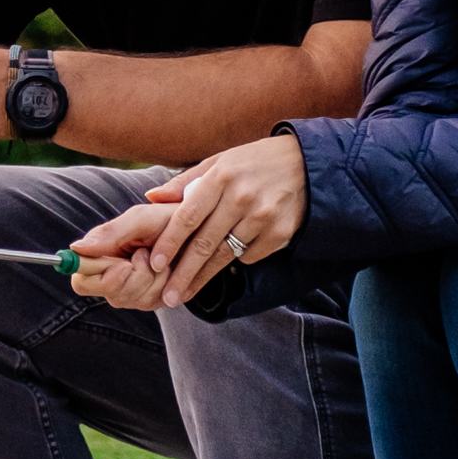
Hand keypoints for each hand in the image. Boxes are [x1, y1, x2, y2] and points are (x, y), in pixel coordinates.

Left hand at [66, 135, 305, 310]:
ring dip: (204, 277)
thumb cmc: (254, 163)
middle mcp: (241, 197)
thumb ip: (185, 182)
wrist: (307, 165)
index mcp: (221, 176)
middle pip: (205, 243)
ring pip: (225, 255)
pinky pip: (249, 256)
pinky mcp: (280, 233)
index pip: (188, 216)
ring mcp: (263, 216)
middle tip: (168, 296)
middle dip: (183, 273)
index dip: (169, 242)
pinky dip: (237, 259)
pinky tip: (229, 258)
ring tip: (186, 293)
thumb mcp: (219, 162)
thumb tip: (151, 198)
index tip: (154, 264)